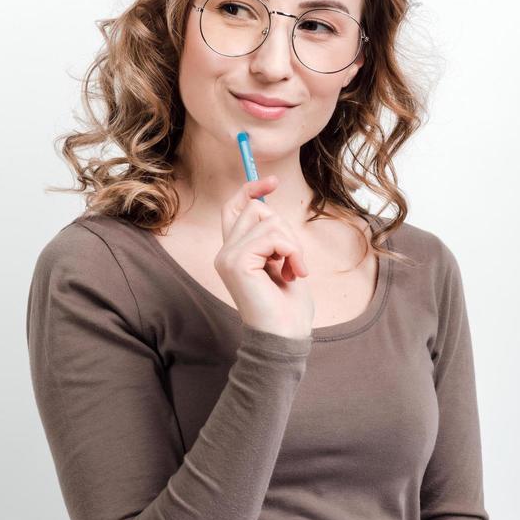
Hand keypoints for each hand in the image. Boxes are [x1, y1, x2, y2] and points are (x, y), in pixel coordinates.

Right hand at [216, 175, 313, 339]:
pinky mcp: (237, 262)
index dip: (251, 189)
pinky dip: (292, 251)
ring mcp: (227, 256)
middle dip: (286, 230)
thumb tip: (269, 204)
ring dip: (292, 244)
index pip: (234, 207)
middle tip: (294, 261)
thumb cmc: (287, 306)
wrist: (284, 337)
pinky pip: (272, 236)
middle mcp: (224, 252)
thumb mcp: (282, 261)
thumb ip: (272, 236)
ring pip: (268, 220)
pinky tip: (293, 273)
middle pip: (257, 209)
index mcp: (233, 252)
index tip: (273, 181)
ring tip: (294, 270)